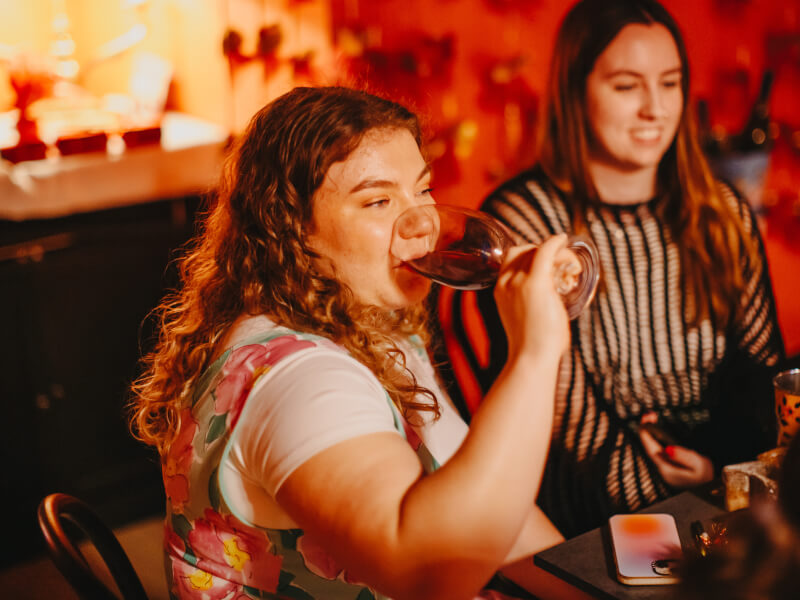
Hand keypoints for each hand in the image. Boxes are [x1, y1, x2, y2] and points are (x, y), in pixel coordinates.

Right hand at [493, 234, 570, 360]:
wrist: (531, 358)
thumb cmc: (532, 346)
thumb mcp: (523, 318)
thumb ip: (530, 304)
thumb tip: (551, 300)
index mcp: (500, 290)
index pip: (511, 258)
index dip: (530, 255)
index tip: (548, 263)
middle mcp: (506, 282)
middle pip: (524, 251)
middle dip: (544, 252)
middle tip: (564, 267)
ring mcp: (519, 281)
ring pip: (538, 251)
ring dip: (557, 253)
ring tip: (571, 267)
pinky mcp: (536, 283)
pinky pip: (545, 252)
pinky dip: (556, 243)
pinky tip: (564, 239)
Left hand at [638, 416, 713, 488]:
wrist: (710, 492)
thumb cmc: (705, 479)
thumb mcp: (698, 467)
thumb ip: (683, 456)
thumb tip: (668, 449)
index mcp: (665, 467)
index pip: (649, 446)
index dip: (646, 431)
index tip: (647, 417)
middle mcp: (662, 466)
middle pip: (649, 445)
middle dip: (647, 428)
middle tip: (650, 414)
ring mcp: (665, 466)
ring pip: (653, 446)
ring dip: (651, 432)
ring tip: (652, 418)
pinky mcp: (670, 465)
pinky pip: (658, 448)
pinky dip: (657, 438)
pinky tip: (659, 432)